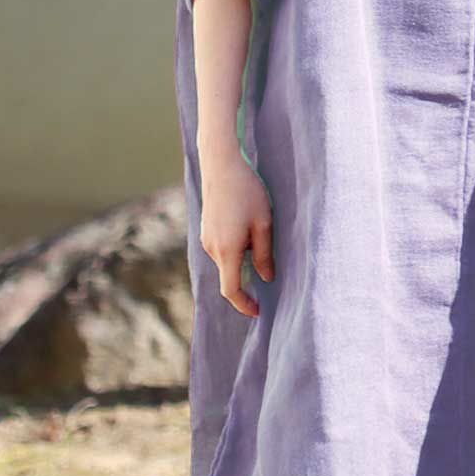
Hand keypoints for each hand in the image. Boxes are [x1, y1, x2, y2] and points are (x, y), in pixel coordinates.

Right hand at [198, 150, 274, 316]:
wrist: (221, 164)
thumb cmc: (247, 191)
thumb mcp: (263, 224)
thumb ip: (264, 254)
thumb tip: (266, 278)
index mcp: (227, 250)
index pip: (231, 290)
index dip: (244, 304)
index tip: (258, 311)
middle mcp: (212, 248)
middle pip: (229, 276)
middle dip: (247, 282)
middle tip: (268, 279)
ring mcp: (206, 238)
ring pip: (226, 261)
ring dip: (243, 261)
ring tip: (261, 243)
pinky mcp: (206, 229)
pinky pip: (222, 249)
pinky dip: (236, 250)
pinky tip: (248, 230)